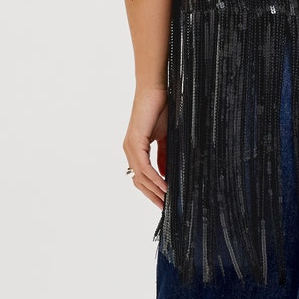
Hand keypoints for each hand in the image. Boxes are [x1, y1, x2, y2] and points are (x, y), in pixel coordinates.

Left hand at [124, 84, 167, 209]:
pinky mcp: (135, 141)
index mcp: (136, 149)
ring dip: (155, 191)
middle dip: (153, 197)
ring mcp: (131, 146)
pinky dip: (155, 179)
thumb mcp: (167, 138)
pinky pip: (144, 167)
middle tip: (167, 209)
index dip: (153, 192)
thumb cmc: (163, 108)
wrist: (158, 88)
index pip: (142, 178)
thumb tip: (167, 176)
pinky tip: (165, 187)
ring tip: (168, 202)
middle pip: (139, 182)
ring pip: (141, 177)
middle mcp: (130, 150)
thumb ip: (165, 157)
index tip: (165, 203)